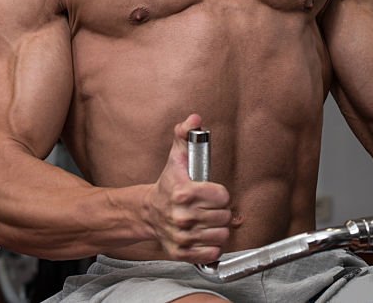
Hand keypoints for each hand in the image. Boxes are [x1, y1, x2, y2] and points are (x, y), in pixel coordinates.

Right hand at [145, 114, 230, 262]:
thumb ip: (186, 135)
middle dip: (221, 211)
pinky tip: (204, 235)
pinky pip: (212, 253)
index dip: (221, 193)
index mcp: (183, 193)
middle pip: (224, 216)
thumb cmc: (168, 184)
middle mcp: (181, 217)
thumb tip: (194, 119)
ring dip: (218, 228)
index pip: (222, 196)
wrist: (148, 212)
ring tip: (208, 221)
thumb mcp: (176, 156)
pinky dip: (212, 246)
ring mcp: (181, 236)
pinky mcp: (181, 253)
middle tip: (211, 207)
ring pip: (221, 235)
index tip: (213, 192)